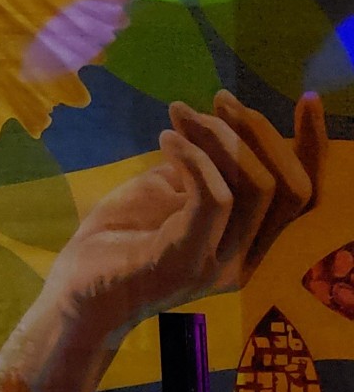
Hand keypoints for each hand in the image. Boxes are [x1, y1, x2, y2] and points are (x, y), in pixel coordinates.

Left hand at [0, 91, 325, 391]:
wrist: (77, 292)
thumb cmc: (118, 240)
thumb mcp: (165, 195)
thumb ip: (198, 170)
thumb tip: (212, 128)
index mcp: (246, 243)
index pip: (302, 195)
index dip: (314, 147)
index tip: (309, 99)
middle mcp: (244, 258)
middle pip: (286, 186)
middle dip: (257, 132)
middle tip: (217, 101)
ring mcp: (217, 263)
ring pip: (253, 187)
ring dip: (219, 137)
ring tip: (180, 116)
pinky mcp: (186, 260)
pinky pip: (213, 198)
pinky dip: (194, 158)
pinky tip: (167, 140)